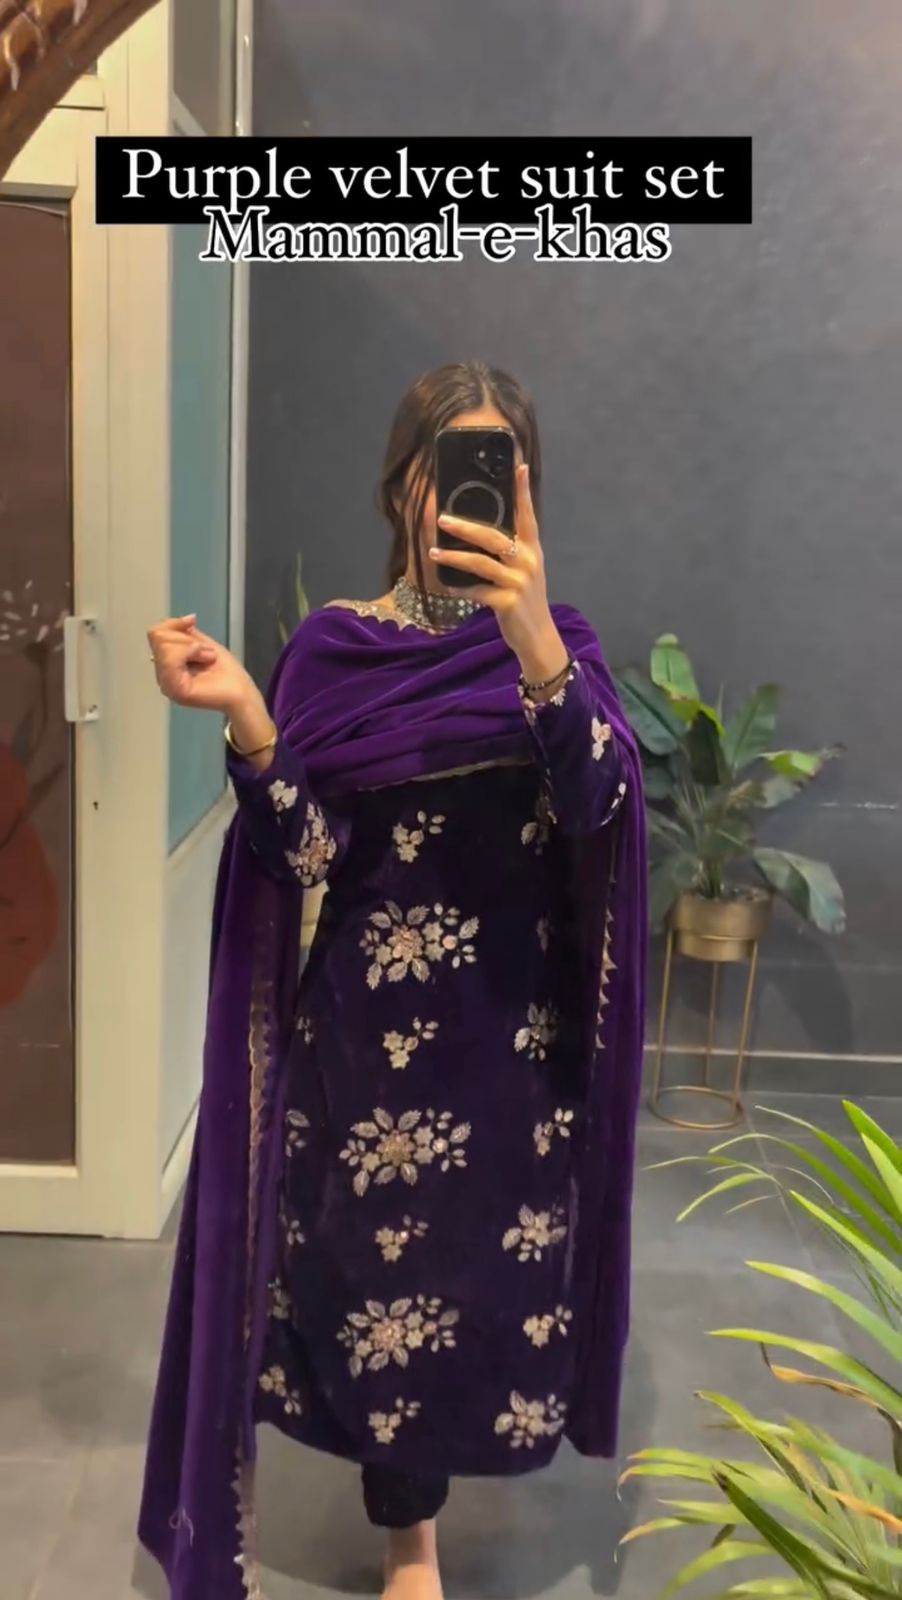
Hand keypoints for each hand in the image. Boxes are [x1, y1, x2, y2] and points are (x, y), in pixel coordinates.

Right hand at [147, 614, 258, 715]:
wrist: (242, 691)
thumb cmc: (227, 672)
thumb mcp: (203, 643)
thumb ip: (186, 632)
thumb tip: (184, 619)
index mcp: (167, 665)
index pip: (154, 634)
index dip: (173, 623)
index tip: (192, 621)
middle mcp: (163, 675)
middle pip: (157, 638)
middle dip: (186, 639)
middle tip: (206, 653)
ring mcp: (166, 684)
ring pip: (163, 647)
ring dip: (191, 647)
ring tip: (207, 659)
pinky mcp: (175, 690)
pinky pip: (171, 660)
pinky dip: (190, 652)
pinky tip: (205, 661)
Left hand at [429, 463, 567, 680]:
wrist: (538, 637)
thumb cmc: (525, 600)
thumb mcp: (523, 571)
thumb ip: (508, 551)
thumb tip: (475, 531)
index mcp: (531, 549)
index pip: (527, 515)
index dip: (523, 491)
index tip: (519, 466)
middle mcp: (527, 561)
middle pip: (494, 537)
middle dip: (466, 527)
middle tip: (442, 519)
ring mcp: (519, 582)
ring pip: (481, 563)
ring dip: (454, 557)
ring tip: (434, 553)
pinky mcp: (508, 602)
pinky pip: (477, 591)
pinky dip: (460, 587)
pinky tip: (447, 585)